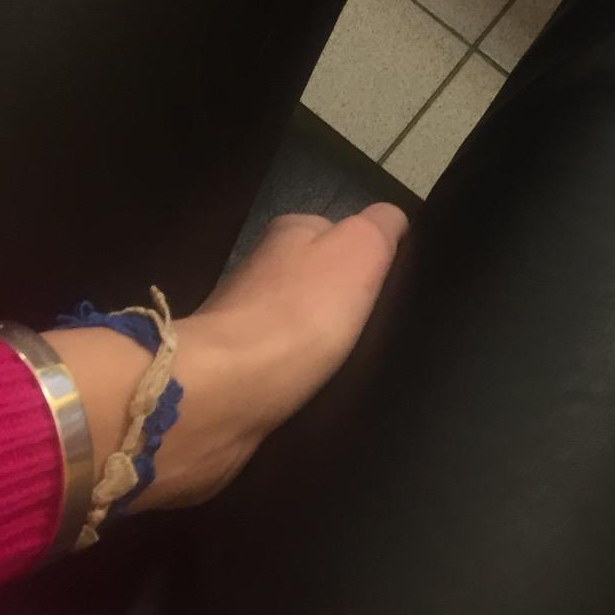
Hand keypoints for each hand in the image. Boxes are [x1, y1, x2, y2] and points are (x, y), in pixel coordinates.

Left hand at [49, 204, 408, 512]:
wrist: (222, 394)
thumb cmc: (299, 314)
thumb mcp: (359, 249)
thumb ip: (380, 226)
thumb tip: (391, 219)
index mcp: (289, 233)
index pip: (338, 231)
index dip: (366, 258)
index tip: (388, 290)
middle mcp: (259, 270)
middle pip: (315, 281)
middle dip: (340, 306)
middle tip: (374, 334)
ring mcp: (238, 324)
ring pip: (295, 328)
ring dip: (316, 347)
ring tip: (350, 370)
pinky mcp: (228, 375)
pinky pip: (277, 370)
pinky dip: (294, 380)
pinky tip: (314, 395)